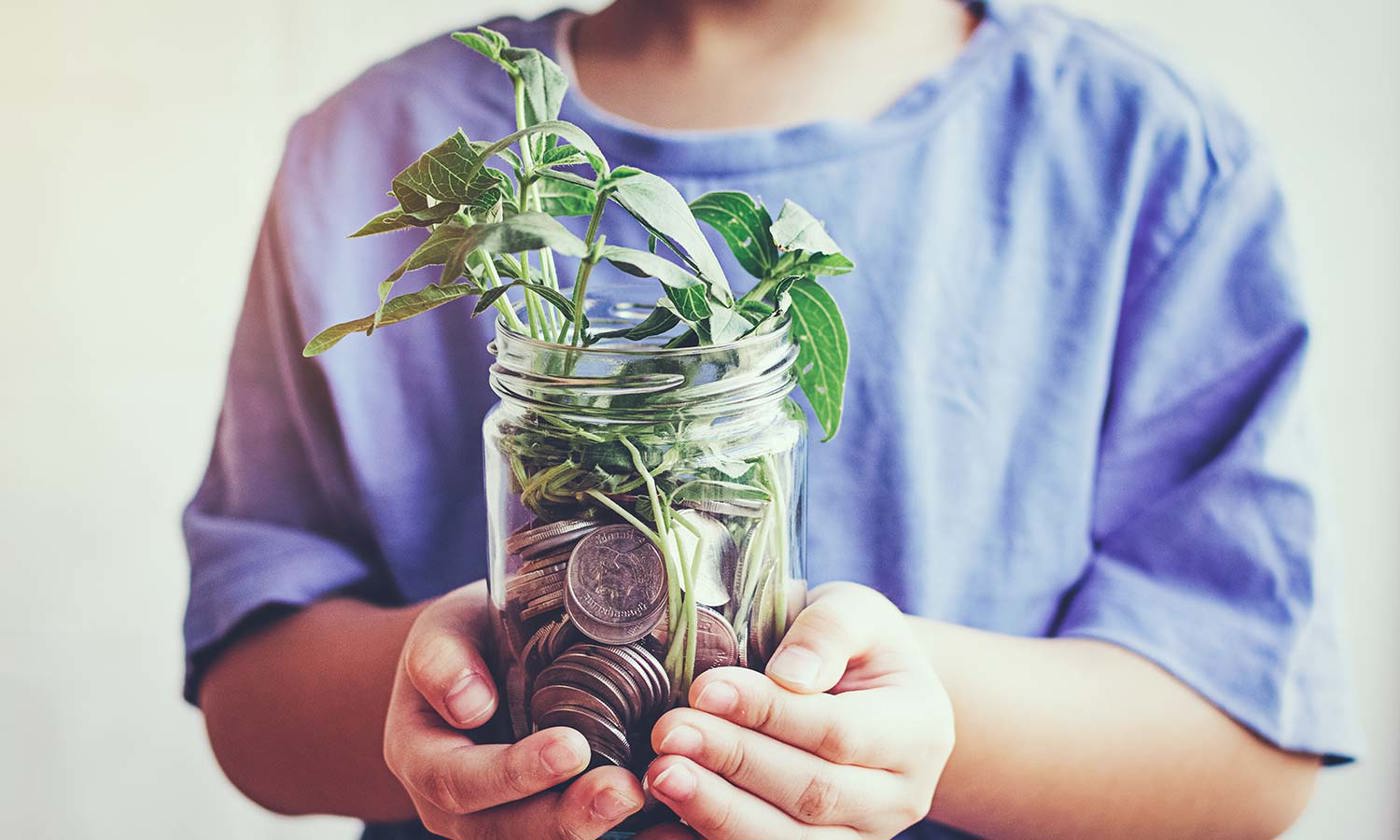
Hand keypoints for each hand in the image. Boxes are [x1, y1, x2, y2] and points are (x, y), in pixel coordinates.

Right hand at [383, 581, 644, 838]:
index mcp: (422, 758)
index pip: (459, 781)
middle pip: (505, 830)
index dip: (513, 773)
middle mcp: (456, 806)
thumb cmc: (464, 641)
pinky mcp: (540, 817)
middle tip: (621, 790)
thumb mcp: (442, 631)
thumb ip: (443, 658)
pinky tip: (650, 801)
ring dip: (591, 824)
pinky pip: (567, 831)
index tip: (570, 748)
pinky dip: (608, 823)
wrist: (477, 662)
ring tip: (637, 796)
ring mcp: (498, 820)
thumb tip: (469, 704)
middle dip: (566, 815)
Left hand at [644, 582, 953, 838]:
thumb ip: (829, 631)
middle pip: (813, 794)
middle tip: (667, 732)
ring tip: (660, 774)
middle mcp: (897, 797)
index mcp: (917, 731)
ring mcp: (860, 837)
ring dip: (717, 812)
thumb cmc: (854, 646)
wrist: (869, 696)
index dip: (769, 713)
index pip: (839, 731)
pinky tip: (660, 827)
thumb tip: (789, 674)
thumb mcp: (856, 613)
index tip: (704, 688)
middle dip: (734, 763)